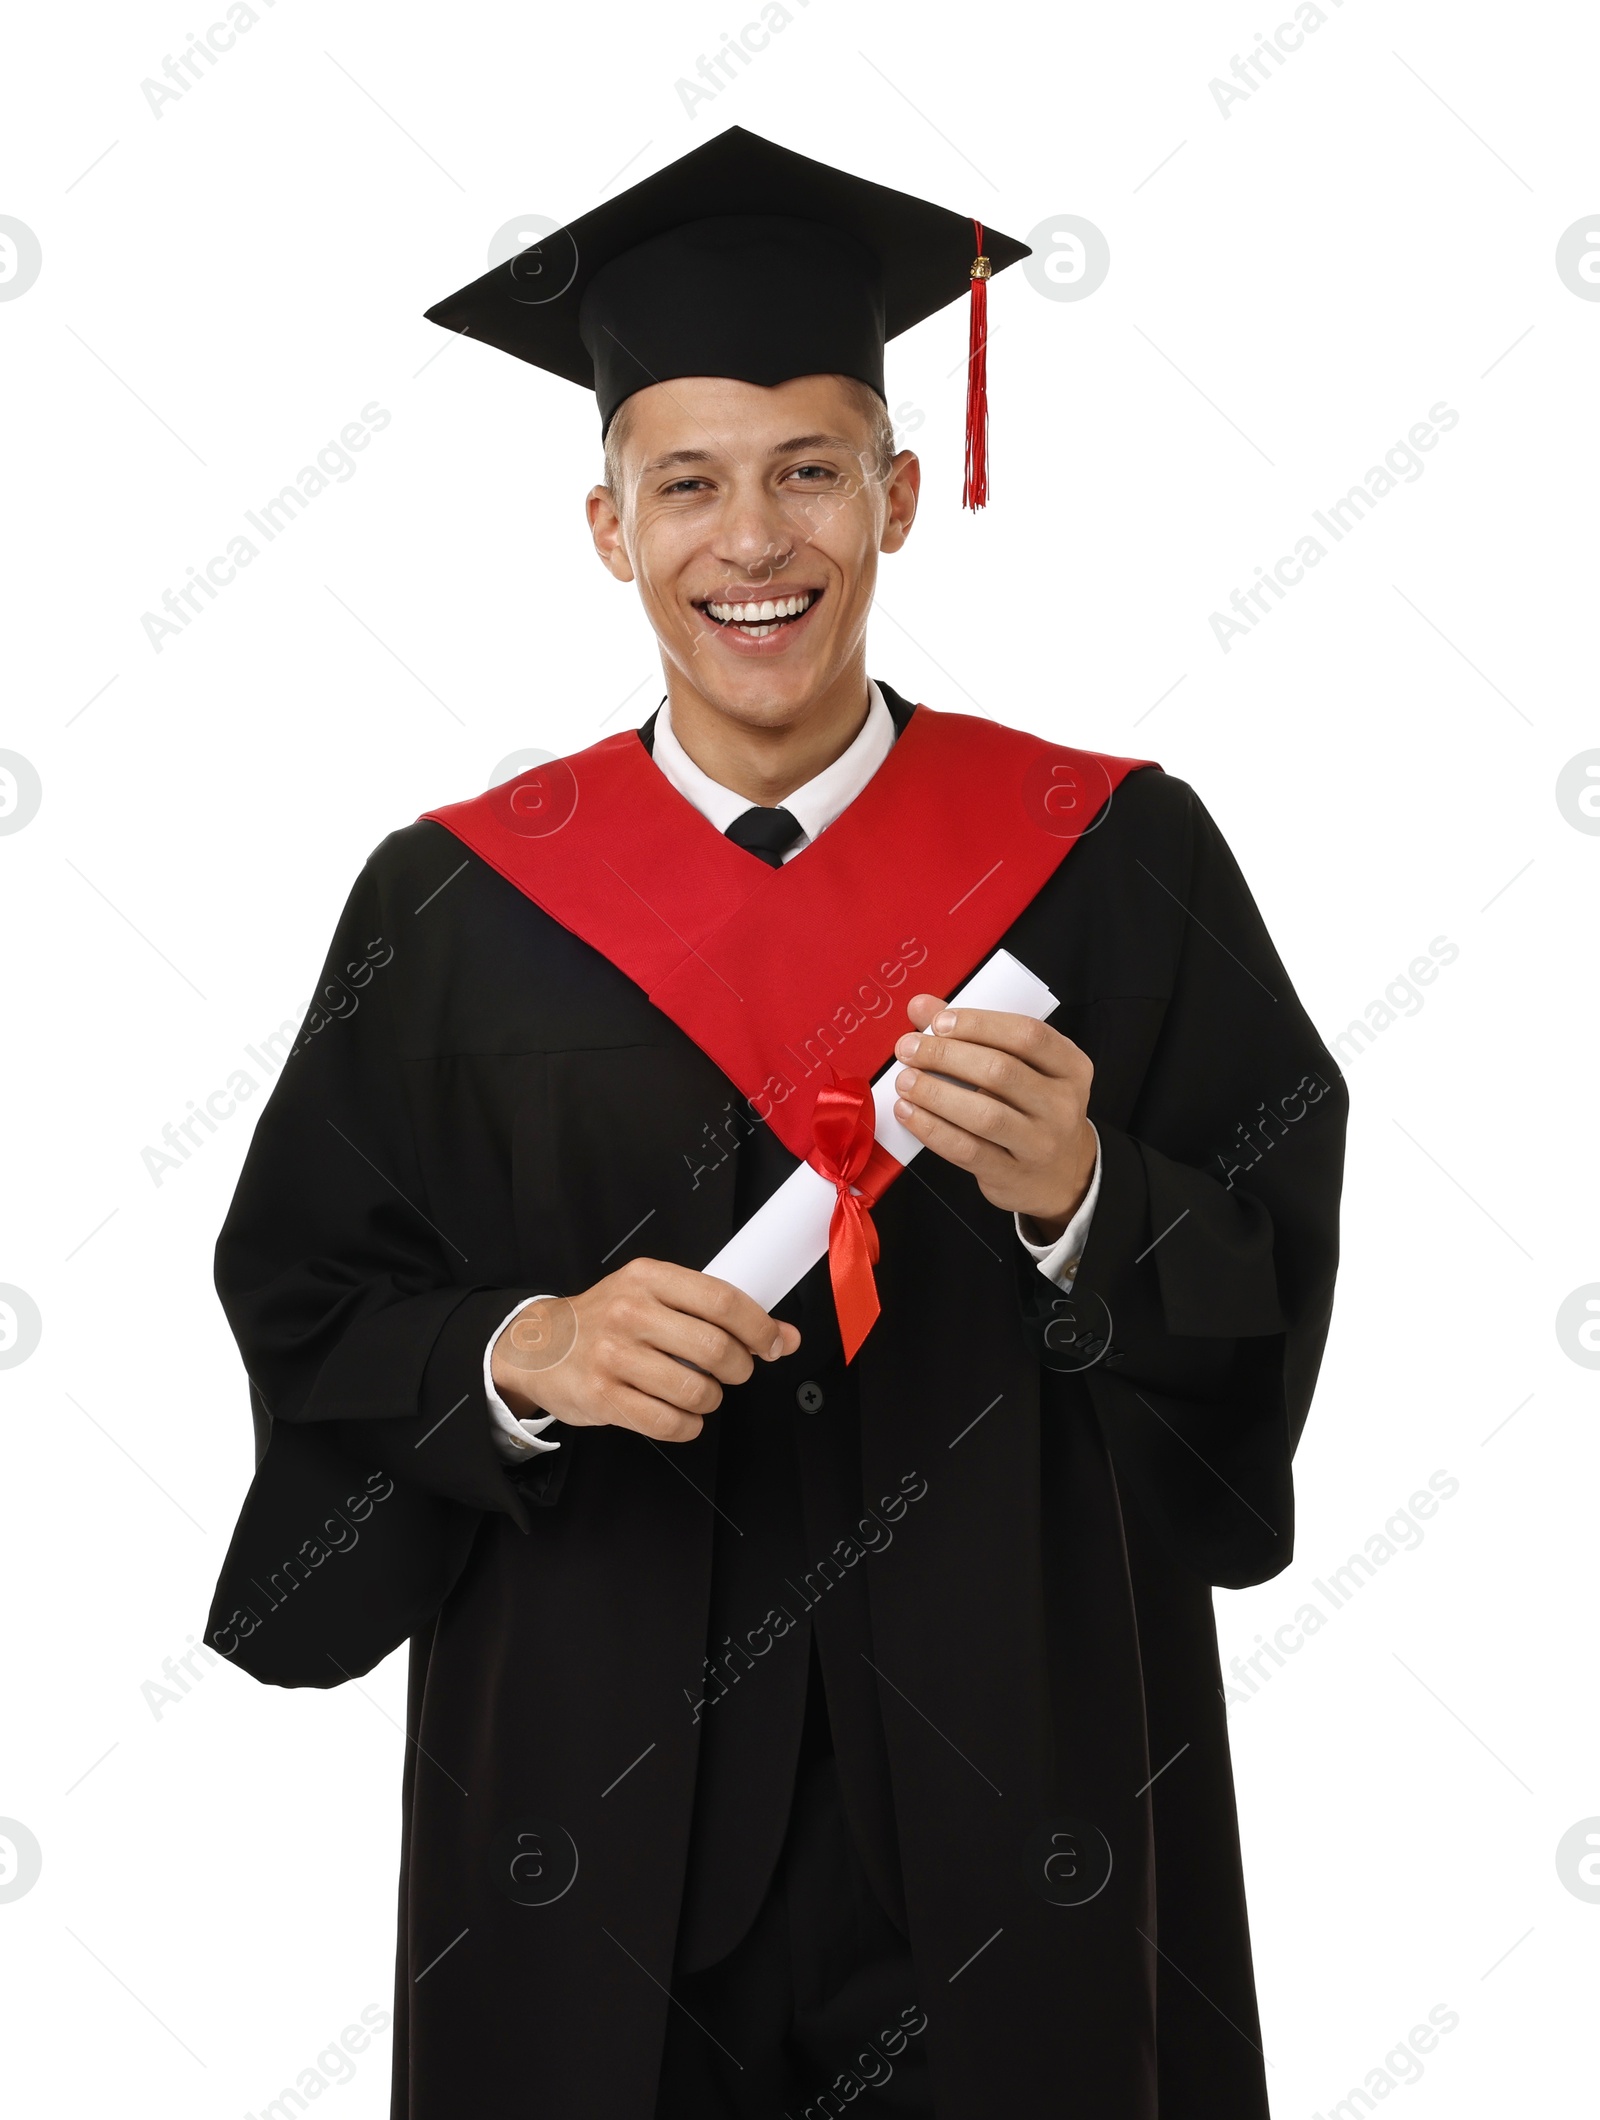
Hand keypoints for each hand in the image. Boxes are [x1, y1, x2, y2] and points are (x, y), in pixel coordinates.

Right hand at [490, 1258, 800, 1443]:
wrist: (538, 1345)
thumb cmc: (607, 1319)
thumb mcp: (655, 1295)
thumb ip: (715, 1311)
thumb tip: (784, 1337)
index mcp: (648, 1278)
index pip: (722, 1300)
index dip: (760, 1327)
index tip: (773, 1343)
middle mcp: (630, 1312)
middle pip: (715, 1348)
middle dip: (739, 1368)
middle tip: (734, 1371)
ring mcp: (613, 1356)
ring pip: (695, 1390)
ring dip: (711, 1399)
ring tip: (701, 1393)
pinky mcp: (601, 1396)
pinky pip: (667, 1423)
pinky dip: (687, 1425)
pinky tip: (681, 1414)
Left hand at [891, 994, 1095, 1240]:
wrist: (1062, 1174)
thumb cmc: (1033, 1107)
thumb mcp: (1022, 1067)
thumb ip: (974, 1033)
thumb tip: (921, 1006)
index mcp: (1070, 1067)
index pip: (1028, 1035)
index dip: (979, 1024)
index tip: (938, 1021)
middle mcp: (1062, 1104)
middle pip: (1001, 1072)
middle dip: (946, 1056)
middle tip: (908, 1048)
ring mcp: (1040, 1144)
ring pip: (984, 1115)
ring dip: (935, 1093)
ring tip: (904, 1080)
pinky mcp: (1013, 1175)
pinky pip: (967, 1150)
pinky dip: (932, 1129)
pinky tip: (908, 1112)